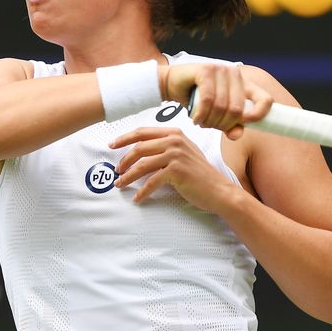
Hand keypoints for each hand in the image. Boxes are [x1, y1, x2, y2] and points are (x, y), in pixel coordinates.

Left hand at [108, 126, 239, 210]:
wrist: (219, 191)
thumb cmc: (200, 175)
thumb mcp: (184, 153)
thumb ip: (166, 148)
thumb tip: (140, 152)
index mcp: (175, 134)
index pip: (143, 132)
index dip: (124, 138)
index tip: (112, 145)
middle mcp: (175, 141)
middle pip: (139, 147)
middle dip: (124, 160)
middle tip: (116, 170)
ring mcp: (176, 155)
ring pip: (142, 165)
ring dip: (128, 176)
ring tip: (120, 184)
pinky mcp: (176, 171)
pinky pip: (152, 182)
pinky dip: (142, 192)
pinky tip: (137, 198)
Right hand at [160, 63, 272, 139]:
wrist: (172, 84)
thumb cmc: (197, 100)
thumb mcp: (217, 116)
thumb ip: (230, 126)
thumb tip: (237, 135)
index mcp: (245, 84)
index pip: (265, 100)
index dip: (258, 115)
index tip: (242, 124)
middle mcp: (235, 74)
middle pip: (237, 109)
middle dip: (222, 124)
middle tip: (210, 127)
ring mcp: (221, 70)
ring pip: (221, 106)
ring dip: (209, 121)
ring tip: (201, 123)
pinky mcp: (206, 70)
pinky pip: (208, 100)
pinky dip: (201, 114)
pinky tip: (196, 119)